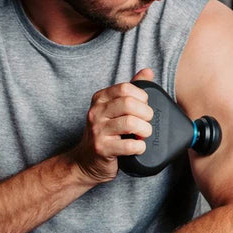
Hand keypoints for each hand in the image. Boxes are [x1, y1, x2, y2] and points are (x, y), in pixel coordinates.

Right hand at [70, 68, 155, 183]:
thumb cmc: (104, 133)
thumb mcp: (114, 108)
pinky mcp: (102, 148)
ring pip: (131, 123)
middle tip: (146, 122)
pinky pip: (129, 145)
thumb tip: (147, 71)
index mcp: (100, 99)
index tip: (143, 107)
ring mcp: (97, 130)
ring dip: (145, 130)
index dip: (142, 97)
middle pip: (129, 104)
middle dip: (146, 114)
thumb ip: (131, 90)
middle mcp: (96, 112)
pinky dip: (140, 147)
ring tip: (143, 135)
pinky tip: (138, 148)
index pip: (126, 88)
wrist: (84, 162)